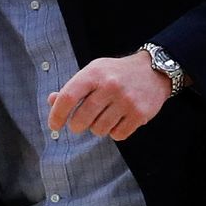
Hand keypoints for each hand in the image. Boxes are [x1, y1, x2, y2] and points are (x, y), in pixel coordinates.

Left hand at [47, 51, 169, 140]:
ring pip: (99, 129)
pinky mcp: (140, 114)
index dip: (57, 114)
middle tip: (78, 124)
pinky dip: (114, 132)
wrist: (153, 71)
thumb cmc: (115, 73)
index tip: (53, 126)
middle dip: (76, 125)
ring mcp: (126, 101)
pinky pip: (118, 135)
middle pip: (82, 118)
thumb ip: (72, 87)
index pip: (68, 97)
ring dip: (96, 128)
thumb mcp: (92, 71)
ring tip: (101, 118)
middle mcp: (109, 86)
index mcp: (93, 74)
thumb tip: (52, 101)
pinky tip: (117, 121)